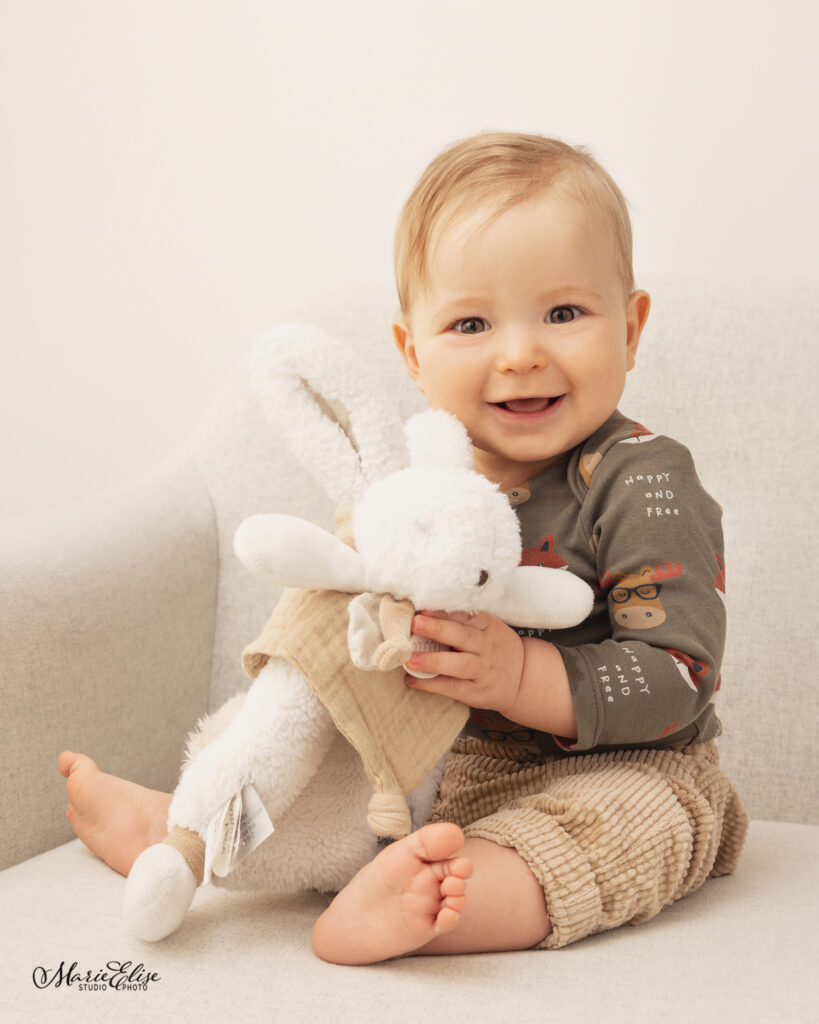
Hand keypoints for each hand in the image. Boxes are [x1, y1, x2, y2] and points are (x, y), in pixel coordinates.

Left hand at [405, 610, 524, 714]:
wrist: (523, 678)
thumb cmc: (494, 647)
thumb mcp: (487, 628)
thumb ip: (461, 621)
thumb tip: (423, 613)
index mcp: (488, 626)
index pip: (465, 616)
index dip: (443, 612)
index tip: (422, 608)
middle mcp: (487, 647)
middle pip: (463, 637)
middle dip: (438, 629)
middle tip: (415, 623)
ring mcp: (483, 671)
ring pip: (459, 665)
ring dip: (433, 661)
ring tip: (410, 659)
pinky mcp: (477, 692)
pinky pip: (453, 687)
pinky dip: (431, 684)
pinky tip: (412, 680)